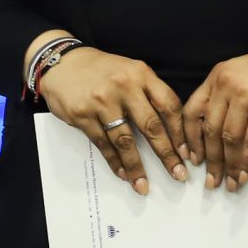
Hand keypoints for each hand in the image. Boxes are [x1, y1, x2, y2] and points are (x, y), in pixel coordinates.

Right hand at [37, 47, 189, 194]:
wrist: (61, 62)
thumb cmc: (100, 70)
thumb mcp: (129, 71)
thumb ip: (148, 93)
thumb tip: (169, 131)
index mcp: (140, 74)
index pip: (168, 105)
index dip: (180, 132)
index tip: (187, 153)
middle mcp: (123, 86)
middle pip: (151, 126)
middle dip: (166, 154)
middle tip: (178, 174)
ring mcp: (101, 101)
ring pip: (125, 140)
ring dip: (136, 166)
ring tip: (143, 185)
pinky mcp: (82, 114)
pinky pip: (102, 143)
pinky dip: (114, 161)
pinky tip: (122, 173)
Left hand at [184, 48, 247, 191]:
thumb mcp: (243, 73)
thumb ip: (226, 94)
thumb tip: (216, 132)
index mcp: (217, 76)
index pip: (192, 111)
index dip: (190, 139)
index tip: (192, 158)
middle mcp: (226, 84)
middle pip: (209, 129)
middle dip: (210, 160)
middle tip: (211, 180)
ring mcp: (246, 95)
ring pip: (229, 138)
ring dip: (229, 166)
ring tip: (230, 183)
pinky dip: (247, 161)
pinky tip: (246, 174)